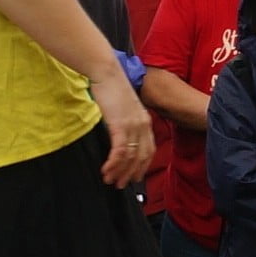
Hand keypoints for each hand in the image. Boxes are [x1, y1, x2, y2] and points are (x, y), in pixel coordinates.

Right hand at [91, 71, 153, 187]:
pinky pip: (120, 151)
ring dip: (120, 171)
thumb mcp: (124, 106)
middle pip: (142, 157)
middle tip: (121, 184)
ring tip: (111, 180)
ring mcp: (133, 125)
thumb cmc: (111, 87)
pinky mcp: (120, 125)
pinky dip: (113, 163)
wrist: (106, 72)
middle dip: (131, 173)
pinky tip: (107, 170)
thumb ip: (126, 120)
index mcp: (145, 120)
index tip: (135, 177)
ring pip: (130, 157)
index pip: (149, 149)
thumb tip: (120, 132)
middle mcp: (142, 125)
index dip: (142, 166)